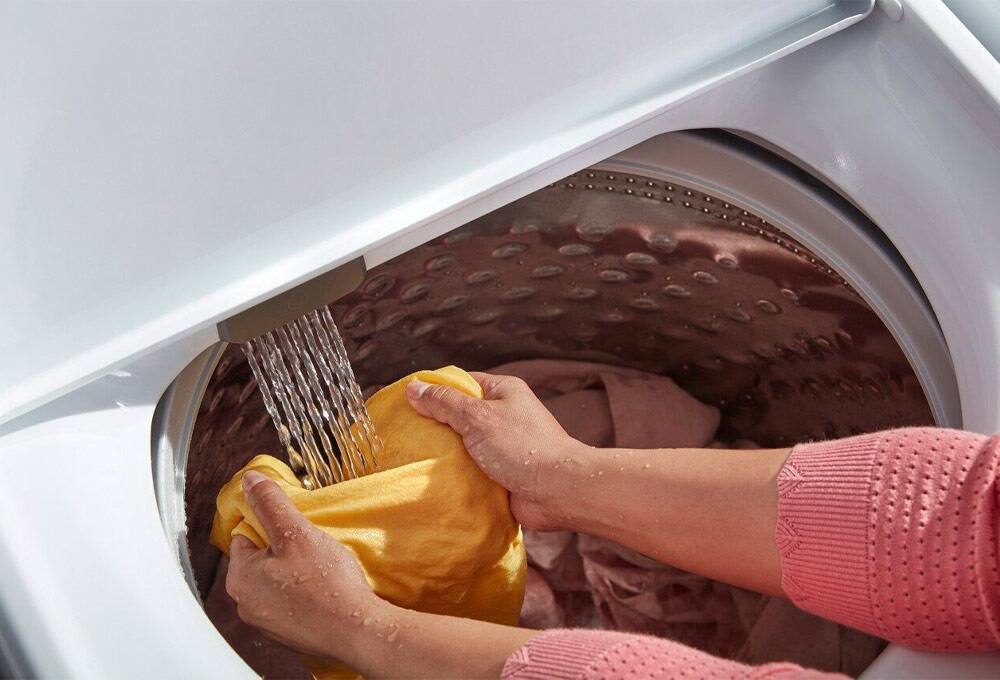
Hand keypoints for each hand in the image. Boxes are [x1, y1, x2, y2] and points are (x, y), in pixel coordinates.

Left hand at [225, 470, 381, 659]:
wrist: (356, 630)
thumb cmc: (325, 585)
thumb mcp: (296, 533)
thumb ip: (271, 503)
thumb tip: (250, 480)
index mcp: (240, 578)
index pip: (245, 537)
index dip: (271, 526)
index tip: (294, 527)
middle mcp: (246, 604)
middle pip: (262, 560)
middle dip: (285, 550)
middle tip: (310, 546)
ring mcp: (267, 623)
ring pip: (277, 581)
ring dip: (296, 572)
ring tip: (321, 567)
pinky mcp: (289, 634)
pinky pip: (292, 603)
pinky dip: (305, 594)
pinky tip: (325, 589)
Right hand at [405, 372, 583, 530]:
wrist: (556, 490)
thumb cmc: (521, 446)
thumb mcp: (477, 417)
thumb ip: (444, 403)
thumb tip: (414, 388)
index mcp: (503, 391)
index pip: (462, 382)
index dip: (435, 389)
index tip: (407, 401)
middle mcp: (504, 415)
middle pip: (460, 415)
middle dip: (437, 425)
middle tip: (406, 433)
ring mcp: (504, 446)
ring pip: (464, 445)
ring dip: (446, 453)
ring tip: (414, 457)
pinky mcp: (502, 473)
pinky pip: (472, 469)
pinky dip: (457, 474)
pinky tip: (434, 478)